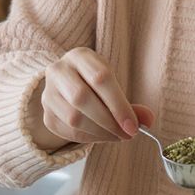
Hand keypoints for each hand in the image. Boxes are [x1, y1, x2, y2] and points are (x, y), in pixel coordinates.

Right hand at [28, 47, 154, 152]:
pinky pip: (67, 131)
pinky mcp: (46, 114)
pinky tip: (102, 136)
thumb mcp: (114, 84)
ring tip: (116, 136)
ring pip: (73, 118)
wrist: (69, 85)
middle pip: (81, 98)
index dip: (118, 104)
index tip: (133, 125)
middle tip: (127, 134)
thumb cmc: (96, 84)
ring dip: (100, 132)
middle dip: (109, 121)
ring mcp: (48, 93)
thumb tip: (148, 121)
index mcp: (79, 56)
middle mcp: (58, 71)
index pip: (99, 78)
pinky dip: (89, 138)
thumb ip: (130, 104)